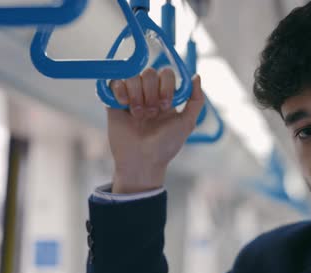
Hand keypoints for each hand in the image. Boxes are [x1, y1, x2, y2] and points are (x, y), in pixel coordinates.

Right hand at [107, 68, 204, 192]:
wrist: (142, 160)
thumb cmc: (166, 145)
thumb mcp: (187, 123)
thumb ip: (196, 100)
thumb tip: (196, 76)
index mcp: (166, 95)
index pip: (166, 73)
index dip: (166, 85)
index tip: (166, 105)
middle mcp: (148, 93)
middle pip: (149, 72)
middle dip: (151, 92)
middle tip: (152, 113)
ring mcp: (131, 96)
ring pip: (132, 76)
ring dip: (137, 95)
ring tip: (138, 115)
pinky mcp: (114, 102)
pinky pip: (114, 82)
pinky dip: (120, 90)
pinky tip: (124, 105)